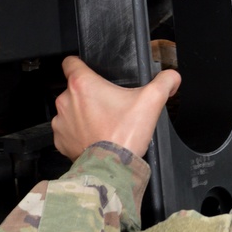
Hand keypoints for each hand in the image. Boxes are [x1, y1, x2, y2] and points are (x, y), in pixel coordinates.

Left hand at [52, 56, 179, 161]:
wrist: (112, 168)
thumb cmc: (124, 135)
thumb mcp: (152, 100)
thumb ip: (164, 81)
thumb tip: (171, 77)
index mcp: (82, 84)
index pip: (70, 62)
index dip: (79, 64)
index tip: (88, 70)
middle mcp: (66, 101)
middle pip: (74, 88)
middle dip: (89, 94)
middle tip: (108, 105)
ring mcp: (61, 122)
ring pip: (70, 110)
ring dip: (82, 114)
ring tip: (102, 123)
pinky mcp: (60, 141)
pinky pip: (67, 131)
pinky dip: (78, 133)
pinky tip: (94, 136)